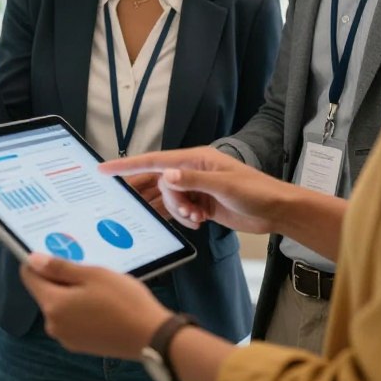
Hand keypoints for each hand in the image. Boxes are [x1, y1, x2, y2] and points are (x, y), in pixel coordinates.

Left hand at [19, 254, 170, 359]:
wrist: (150, 337)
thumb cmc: (123, 300)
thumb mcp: (92, 275)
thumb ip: (59, 268)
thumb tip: (32, 260)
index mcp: (53, 305)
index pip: (29, 277)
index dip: (39, 261)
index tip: (58, 252)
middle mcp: (53, 325)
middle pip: (46, 291)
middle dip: (60, 277)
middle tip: (88, 267)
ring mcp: (66, 338)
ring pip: (60, 305)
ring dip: (72, 293)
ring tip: (99, 286)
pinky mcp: (80, 345)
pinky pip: (71, 319)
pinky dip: (80, 308)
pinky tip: (102, 303)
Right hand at [102, 147, 281, 234]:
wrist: (276, 210)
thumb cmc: (255, 191)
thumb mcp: (224, 185)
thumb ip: (193, 180)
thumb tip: (167, 175)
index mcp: (195, 159)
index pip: (155, 161)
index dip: (127, 165)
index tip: (105, 169)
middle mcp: (192, 171)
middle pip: (159, 183)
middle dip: (162, 199)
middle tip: (167, 208)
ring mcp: (196, 188)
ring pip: (169, 200)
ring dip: (177, 212)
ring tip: (195, 217)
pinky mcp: (201, 204)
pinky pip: (179, 212)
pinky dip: (184, 219)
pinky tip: (199, 222)